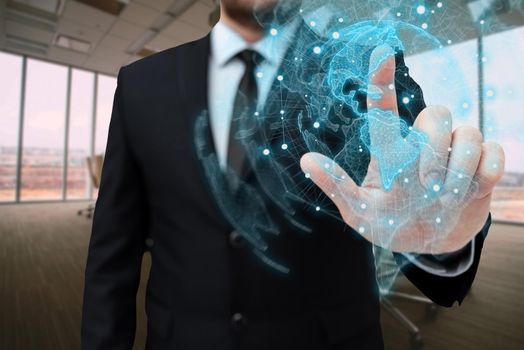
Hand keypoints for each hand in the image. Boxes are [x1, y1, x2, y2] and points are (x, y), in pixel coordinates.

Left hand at [300, 45, 504, 253]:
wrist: (428, 245)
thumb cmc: (389, 224)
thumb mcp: (359, 211)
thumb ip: (337, 186)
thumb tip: (305, 160)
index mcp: (391, 151)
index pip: (385, 107)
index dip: (382, 80)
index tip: (381, 54)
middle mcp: (423, 144)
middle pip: (437, 113)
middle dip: (435, 147)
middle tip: (426, 184)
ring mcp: (455, 153)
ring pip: (470, 133)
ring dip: (459, 172)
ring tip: (445, 201)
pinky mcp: (482, 168)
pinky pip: (494, 152)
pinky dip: (486, 174)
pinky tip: (472, 192)